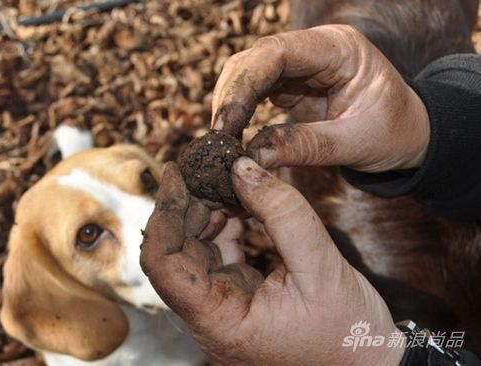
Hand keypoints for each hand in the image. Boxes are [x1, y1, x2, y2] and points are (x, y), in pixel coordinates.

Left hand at [140, 159, 403, 364]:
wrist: (368, 365)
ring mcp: (223, 307)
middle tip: (209, 165)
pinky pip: (219, 254)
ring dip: (208, 211)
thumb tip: (243, 169)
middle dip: (189, 204)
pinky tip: (240, 201)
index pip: (164, 265)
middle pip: (177, 251)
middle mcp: (211, 317)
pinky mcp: (238, 297)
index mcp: (219, 322)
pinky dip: (226, 225)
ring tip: (227, 178)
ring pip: (196, 250)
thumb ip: (283, 214)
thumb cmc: (349, 334)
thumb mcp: (322, 268)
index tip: (176, 173)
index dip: (163, 215)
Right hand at [211, 25, 429, 172]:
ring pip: (248, 73)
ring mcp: (302, 64)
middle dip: (231, 96)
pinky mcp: (292, 83)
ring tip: (220, 141)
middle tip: (217, 138)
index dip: (244, 85)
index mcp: (339, 48)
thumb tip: (252, 159)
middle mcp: (315, 48)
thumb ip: (304, 146)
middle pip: (255, 59)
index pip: (276, 52)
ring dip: (230, 104)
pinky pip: (255, 91)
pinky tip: (232, 134)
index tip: (226, 124)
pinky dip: (240, 112)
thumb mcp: (356, 143)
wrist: (410, 135)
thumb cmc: (395, 133)